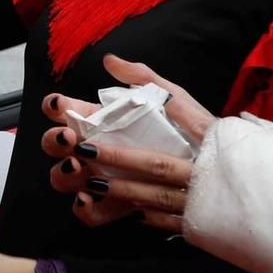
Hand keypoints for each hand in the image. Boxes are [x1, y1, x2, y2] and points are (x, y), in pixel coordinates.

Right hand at [42, 53, 209, 231]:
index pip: (64, 111)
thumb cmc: (192, 133)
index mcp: (100, 122)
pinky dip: (84, 207)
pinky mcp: (115, 207)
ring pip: (64, 179)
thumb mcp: (172, 99)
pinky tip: (90, 198)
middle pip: (55, 146)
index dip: (55, 106)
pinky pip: (89, 212)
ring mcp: (100, 179)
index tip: (60, 105)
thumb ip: (143, 78)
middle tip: (71, 140)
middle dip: (54, 142)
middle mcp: (93, 150)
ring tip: (78, 168)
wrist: (218, 173)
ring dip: (64, 173)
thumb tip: (110, 60)